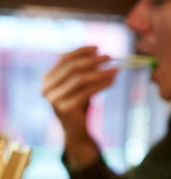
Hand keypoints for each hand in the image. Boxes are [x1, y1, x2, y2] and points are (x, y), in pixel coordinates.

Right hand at [42, 46, 117, 165]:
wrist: (76, 130)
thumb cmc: (79, 104)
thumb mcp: (79, 85)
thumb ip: (84, 70)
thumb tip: (99, 52)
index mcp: (47, 79)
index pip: (64, 59)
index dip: (81, 51)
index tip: (98, 47)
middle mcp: (47, 88)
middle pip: (73, 67)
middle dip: (93, 60)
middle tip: (110, 57)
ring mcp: (54, 99)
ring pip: (81, 79)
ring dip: (100, 72)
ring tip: (115, 69)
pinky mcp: (66, 108)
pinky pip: (87, 91)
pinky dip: (102, 84)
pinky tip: (113, 80)